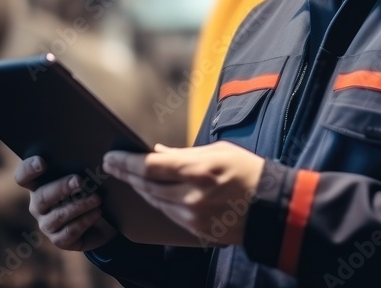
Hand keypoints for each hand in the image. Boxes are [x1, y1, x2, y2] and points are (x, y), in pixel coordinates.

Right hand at [14, 156, 117, 251]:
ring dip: (79, 205)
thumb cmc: (90, 191)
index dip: (29, 169)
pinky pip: (70, 231)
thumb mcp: (85, 177)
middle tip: (80, 181)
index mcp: (38, 185)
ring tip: (97, 198)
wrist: (104, 221)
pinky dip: (85, 221)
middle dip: (62, 187)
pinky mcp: (59, 240)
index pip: (23, 177)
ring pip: (58, 215)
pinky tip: (97, 212)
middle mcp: (38, 205)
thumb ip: (79, 167)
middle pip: (42, 196)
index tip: (42, 162)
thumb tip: (87, 156)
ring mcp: (47, 224)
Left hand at [103, 141, 265, 245]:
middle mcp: (191, 195)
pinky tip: (151, 192)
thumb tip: (157, 153)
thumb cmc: (248, 172)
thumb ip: (184, 153)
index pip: (149, 166)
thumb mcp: (218, 151)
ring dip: (139, 188)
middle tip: (111, 165)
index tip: (110, 157)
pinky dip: (157, 201)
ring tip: (128, 177)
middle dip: (126, 174)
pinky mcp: (195, 229)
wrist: (270, 206)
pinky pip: (167, 214)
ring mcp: (192, 216)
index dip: (125, 162)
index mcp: (197, 170)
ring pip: (154, 201)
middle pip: (146, 185)